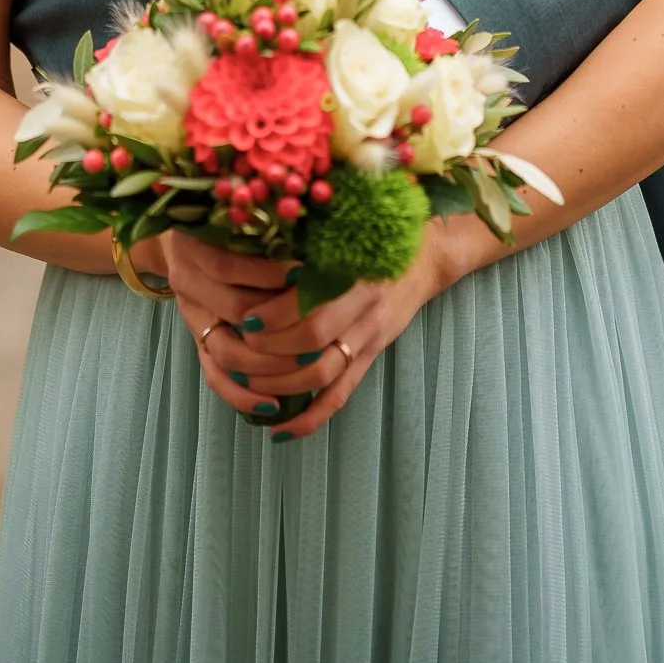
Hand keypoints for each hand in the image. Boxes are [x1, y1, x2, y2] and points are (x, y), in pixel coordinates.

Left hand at [162, 229, 463, 438]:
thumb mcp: (344, 231)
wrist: (427, 255)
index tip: (244, 317)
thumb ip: (305, 242)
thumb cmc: (374, 235)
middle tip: (236, 350)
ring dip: (280, 386)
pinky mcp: (371, 357)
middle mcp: (363, 308)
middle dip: (268, 353)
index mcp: (351, 272)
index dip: (274, 317)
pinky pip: (340, 397)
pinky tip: (279, 431)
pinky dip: (309, 418)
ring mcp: (369, 336)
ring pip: (322, 376)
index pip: (309, 305)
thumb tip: (250, 246)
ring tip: (247, 384)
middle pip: (311, 344)